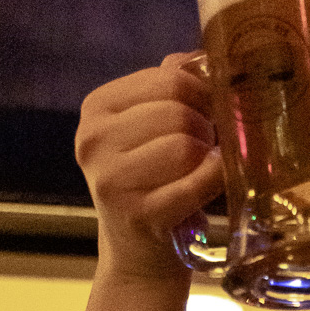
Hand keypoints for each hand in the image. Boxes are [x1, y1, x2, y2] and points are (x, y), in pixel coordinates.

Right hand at [75, 54, 225, 281]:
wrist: (141, 256)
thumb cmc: (156, 184)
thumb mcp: (151, 129)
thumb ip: (173, 86)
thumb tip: (209, 54)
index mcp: (97, 108)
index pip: (169, 79)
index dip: (205, 94)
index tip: (212, 114)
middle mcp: (94, 140)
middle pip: (180, 111)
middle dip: (208, 129)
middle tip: (210, 148)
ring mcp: (111, 180)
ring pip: (188, 145)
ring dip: (210, 157)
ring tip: (203, 170)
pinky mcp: (138, 215)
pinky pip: (196, 182)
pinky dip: (215, 180)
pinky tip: (215, 181)